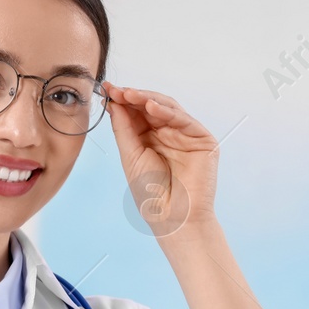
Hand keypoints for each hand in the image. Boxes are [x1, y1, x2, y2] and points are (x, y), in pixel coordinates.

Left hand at [103, 82, 219, 238]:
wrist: (173, 218)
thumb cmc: (151, 194)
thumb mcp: (131, 156)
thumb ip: (124, 129)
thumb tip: (114, 102)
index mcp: (150, 140)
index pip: (136, 114)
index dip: (122, 101)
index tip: (107, 90)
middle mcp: (168, 134)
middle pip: (151, 107)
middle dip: (133, 97)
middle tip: (116, 90)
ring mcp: (186, 135)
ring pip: (167, 108)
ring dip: (147, 99)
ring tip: (130, 94)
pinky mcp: (202, 139)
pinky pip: (183, 119)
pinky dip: (167, 111)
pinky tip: (151, 107)